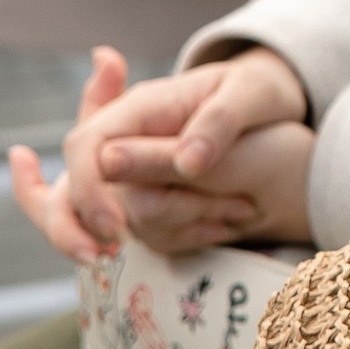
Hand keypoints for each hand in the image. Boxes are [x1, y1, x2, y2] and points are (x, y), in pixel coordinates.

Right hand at [13, 45, 315, 263]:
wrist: (278, 108)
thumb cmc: (262, 92)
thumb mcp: (251, 94)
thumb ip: (218, 123)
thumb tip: (187, 164)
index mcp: (143, 107)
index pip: (88, 146)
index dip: (91, 189)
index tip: (117, 226)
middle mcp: (129, 140)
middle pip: (71, 189)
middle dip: (76, 229)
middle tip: (108, 255)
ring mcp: (137, 173)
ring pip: (110, 220)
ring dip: (174, 228)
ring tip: (236, 213)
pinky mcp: (152, 198)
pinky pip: (148, 232)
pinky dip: (187, 236)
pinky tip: (230, 225)